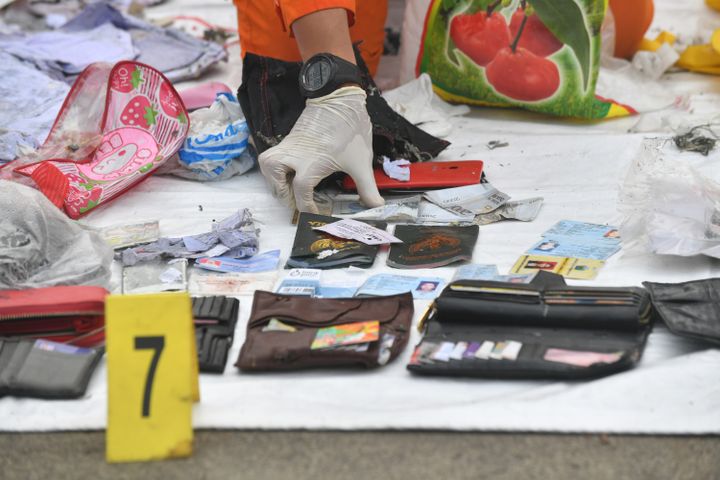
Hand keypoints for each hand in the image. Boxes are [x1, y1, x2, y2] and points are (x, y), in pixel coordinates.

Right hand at [258, 86, 383, 212]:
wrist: (341, 99)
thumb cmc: (350, 130)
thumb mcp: (361, 162)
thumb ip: (367, 188)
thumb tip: (376, 207)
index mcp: (312, 162)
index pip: (300, 192)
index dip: (306, 207)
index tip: (315, 213)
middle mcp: (295, 154)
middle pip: (274, 176)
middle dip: (282, 194)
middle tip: (296, 201)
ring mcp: (289, 145)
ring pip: (268, 164)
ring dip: (274, 180)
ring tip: (289, 189)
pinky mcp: (289, 139)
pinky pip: (274, 156)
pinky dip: (277, 168)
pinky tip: (292, 174)